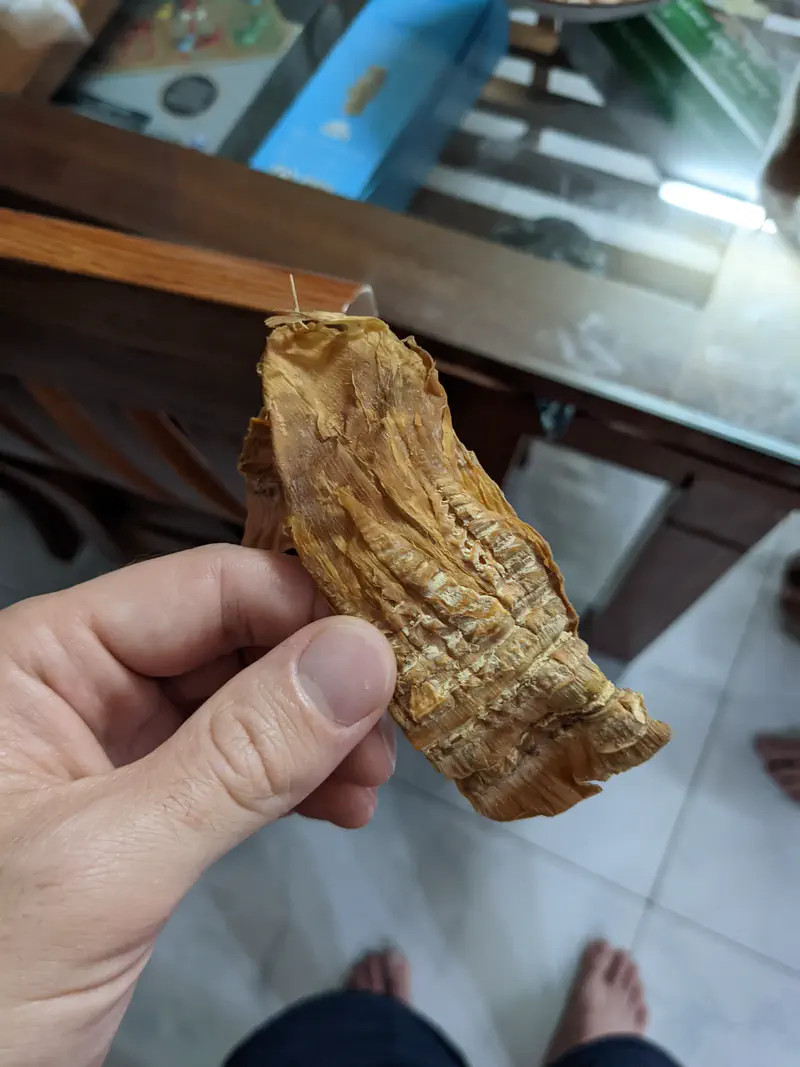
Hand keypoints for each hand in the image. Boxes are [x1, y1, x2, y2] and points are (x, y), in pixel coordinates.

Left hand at [0, 545, 395, 1066]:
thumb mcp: (111, 862)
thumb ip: (240, 756)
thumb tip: (363, 656)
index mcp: (43, 659)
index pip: (202, 588)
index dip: (304, 609)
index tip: (389, 657)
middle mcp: (80, 685)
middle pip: (233, 640)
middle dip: (319, 684)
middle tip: (389, 734)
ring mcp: (112, 749)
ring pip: (245, 705)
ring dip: (318, 737)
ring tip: (371, 781)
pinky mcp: (141, 810)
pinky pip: (234, 769)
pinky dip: (293, 783)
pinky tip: (341, 805)